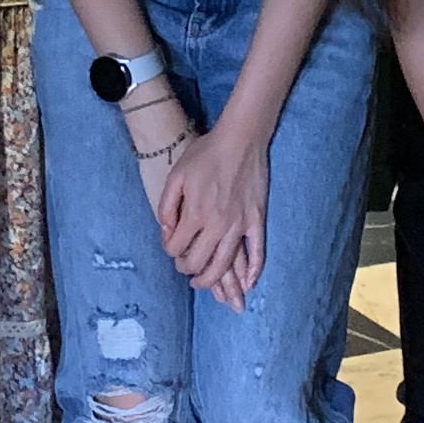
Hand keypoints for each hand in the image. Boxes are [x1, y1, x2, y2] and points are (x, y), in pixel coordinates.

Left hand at [155, 117, 266, 309]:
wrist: (240, 138)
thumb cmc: (206, 153)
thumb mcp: (176, 175)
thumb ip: (167, 205)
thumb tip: (166, 230)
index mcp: (195, 213)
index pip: (176, 248)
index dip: (169, 250)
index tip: (171, 245)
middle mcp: (217, 224)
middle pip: (199, 263)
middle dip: (187, 269)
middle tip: (185, 268)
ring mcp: (239, 225)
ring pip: (224, 265)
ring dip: (212, 280)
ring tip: (204, 282)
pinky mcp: (257, 221)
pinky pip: (257, 252)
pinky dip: (253, 272)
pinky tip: (247, 284)